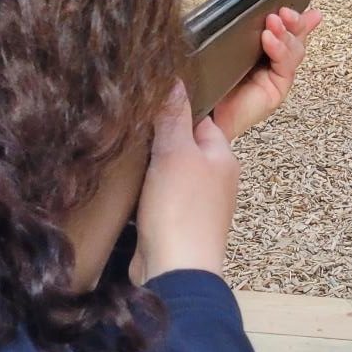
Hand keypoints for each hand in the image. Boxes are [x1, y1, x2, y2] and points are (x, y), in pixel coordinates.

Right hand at [135, 80, 240, 280]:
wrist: (176, 271)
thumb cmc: (181, 211)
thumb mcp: (175, 152)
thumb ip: (174, 117)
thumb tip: (175, 81)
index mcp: (223, 157)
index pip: (201, 119)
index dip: (176, 109)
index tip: (149, 101)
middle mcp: (215, 179)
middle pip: (185, 146)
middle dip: (160, 139)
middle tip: (131, 129)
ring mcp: (197, 204)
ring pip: (170, 172)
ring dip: (150, 167)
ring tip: (127, 156)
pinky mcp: (176, 223)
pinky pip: (160, 197)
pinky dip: (146, 192)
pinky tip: (130, 188)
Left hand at [209, 5, 322, 142]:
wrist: (200, 111)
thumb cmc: (205, 79)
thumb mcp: (217, 40)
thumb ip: (226, 18)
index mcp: (259, 48)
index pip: (282, 27)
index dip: (294, 15)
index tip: (291, 2)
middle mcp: (271, 62)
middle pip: (295, 37)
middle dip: (295, 21)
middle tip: (287, 11)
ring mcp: (276, 76)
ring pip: (295, 50)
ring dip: (287, 33)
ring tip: (275, 21)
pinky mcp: (276, 89)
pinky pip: (285, 66)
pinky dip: (280, 50)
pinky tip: (270, 39)